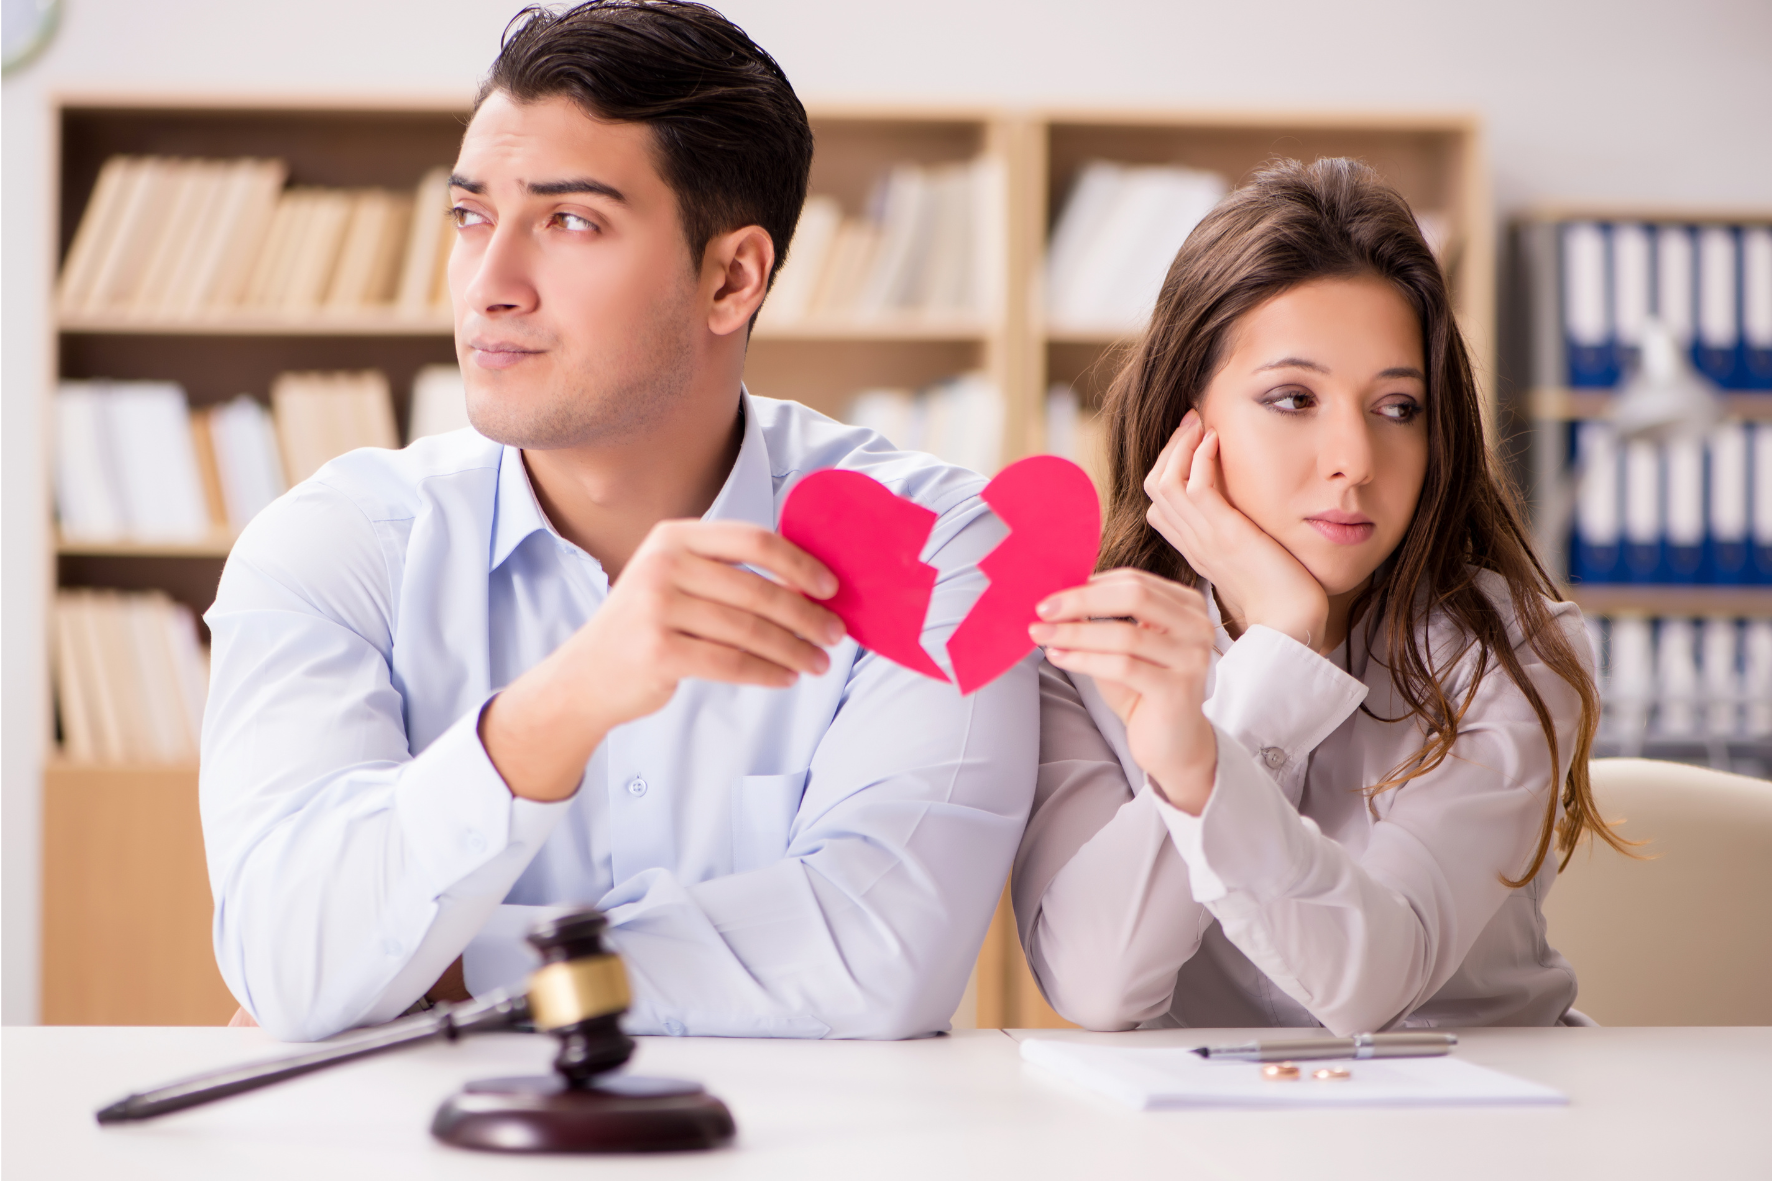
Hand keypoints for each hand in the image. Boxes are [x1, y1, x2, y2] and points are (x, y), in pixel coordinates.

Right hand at [480, 520, 843, 800]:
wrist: (585, 677)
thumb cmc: (645, 628)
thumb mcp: (674, 581)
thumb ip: (726, 574)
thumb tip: (807, 586)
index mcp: (673, 537)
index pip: (752, 540)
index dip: (798, 563)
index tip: (830, 587)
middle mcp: (662, 565)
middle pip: (756, 589)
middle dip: (806, 615)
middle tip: (835, 634)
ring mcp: (656, 607)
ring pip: (748, 630)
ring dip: (793, 649)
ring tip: (818, 662)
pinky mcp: (657, 651)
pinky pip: (730, 662)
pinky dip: (766, 672)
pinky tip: (785, 677)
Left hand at [1030, 569, 1217, 814]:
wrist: (1173, 745)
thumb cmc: (1144, 692)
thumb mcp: (1121, 649)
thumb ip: (1101, 622)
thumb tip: (1059, 601)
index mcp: (1187, 607)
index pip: (1135, 581)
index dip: (1090, 586)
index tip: (1053, 596)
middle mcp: (1197, 627)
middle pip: (1134, 596)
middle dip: (1082, 600)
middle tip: (1043, 609)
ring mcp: (1192, 658)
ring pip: (1125, 634)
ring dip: (1076, 633)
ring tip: (1041, 635)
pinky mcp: (1178, 690)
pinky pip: (1123, 667)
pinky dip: (1084, 660)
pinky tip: (1058, 657)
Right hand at [1144, 410, 1327, 650]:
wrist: (1292, 622)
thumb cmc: (1282, 593)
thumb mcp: (1251, 555)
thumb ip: (1239, 531)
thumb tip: (1245, 504)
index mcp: (1195, 548)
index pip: (1157, 503)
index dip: (1167, 467)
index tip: (1192, 442)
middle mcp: (1192, 542)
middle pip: (1153, 486)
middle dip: (1170, 447)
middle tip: (1194, 421)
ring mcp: (1204, 539)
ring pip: (1164, 482)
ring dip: (1180, 445)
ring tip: (1202, 423)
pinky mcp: (1224, 535)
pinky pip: (1194, 488)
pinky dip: (1199, 457)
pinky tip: (1216, 440)